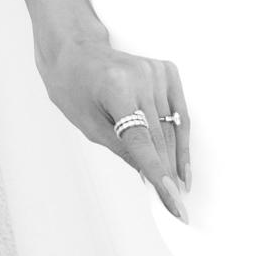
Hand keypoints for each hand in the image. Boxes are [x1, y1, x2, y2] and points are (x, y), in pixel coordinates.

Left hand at [38, 22, 190, 221]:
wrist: (76, 49)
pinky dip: (181, 138)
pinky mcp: (166, 70)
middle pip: (160, 138)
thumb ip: (122, 148)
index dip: (158, 174)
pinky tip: (182, 162)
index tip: (173, 201)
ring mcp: (156, 72)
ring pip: (172, 128)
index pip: (142, 141)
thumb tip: (149, 174)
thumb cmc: (74, 85)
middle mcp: (140, 77)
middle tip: (176, 206)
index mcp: (116, 88)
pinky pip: (179, 112)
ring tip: (179, 191)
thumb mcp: (88, 124)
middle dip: (167, 174)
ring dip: (176, 160)